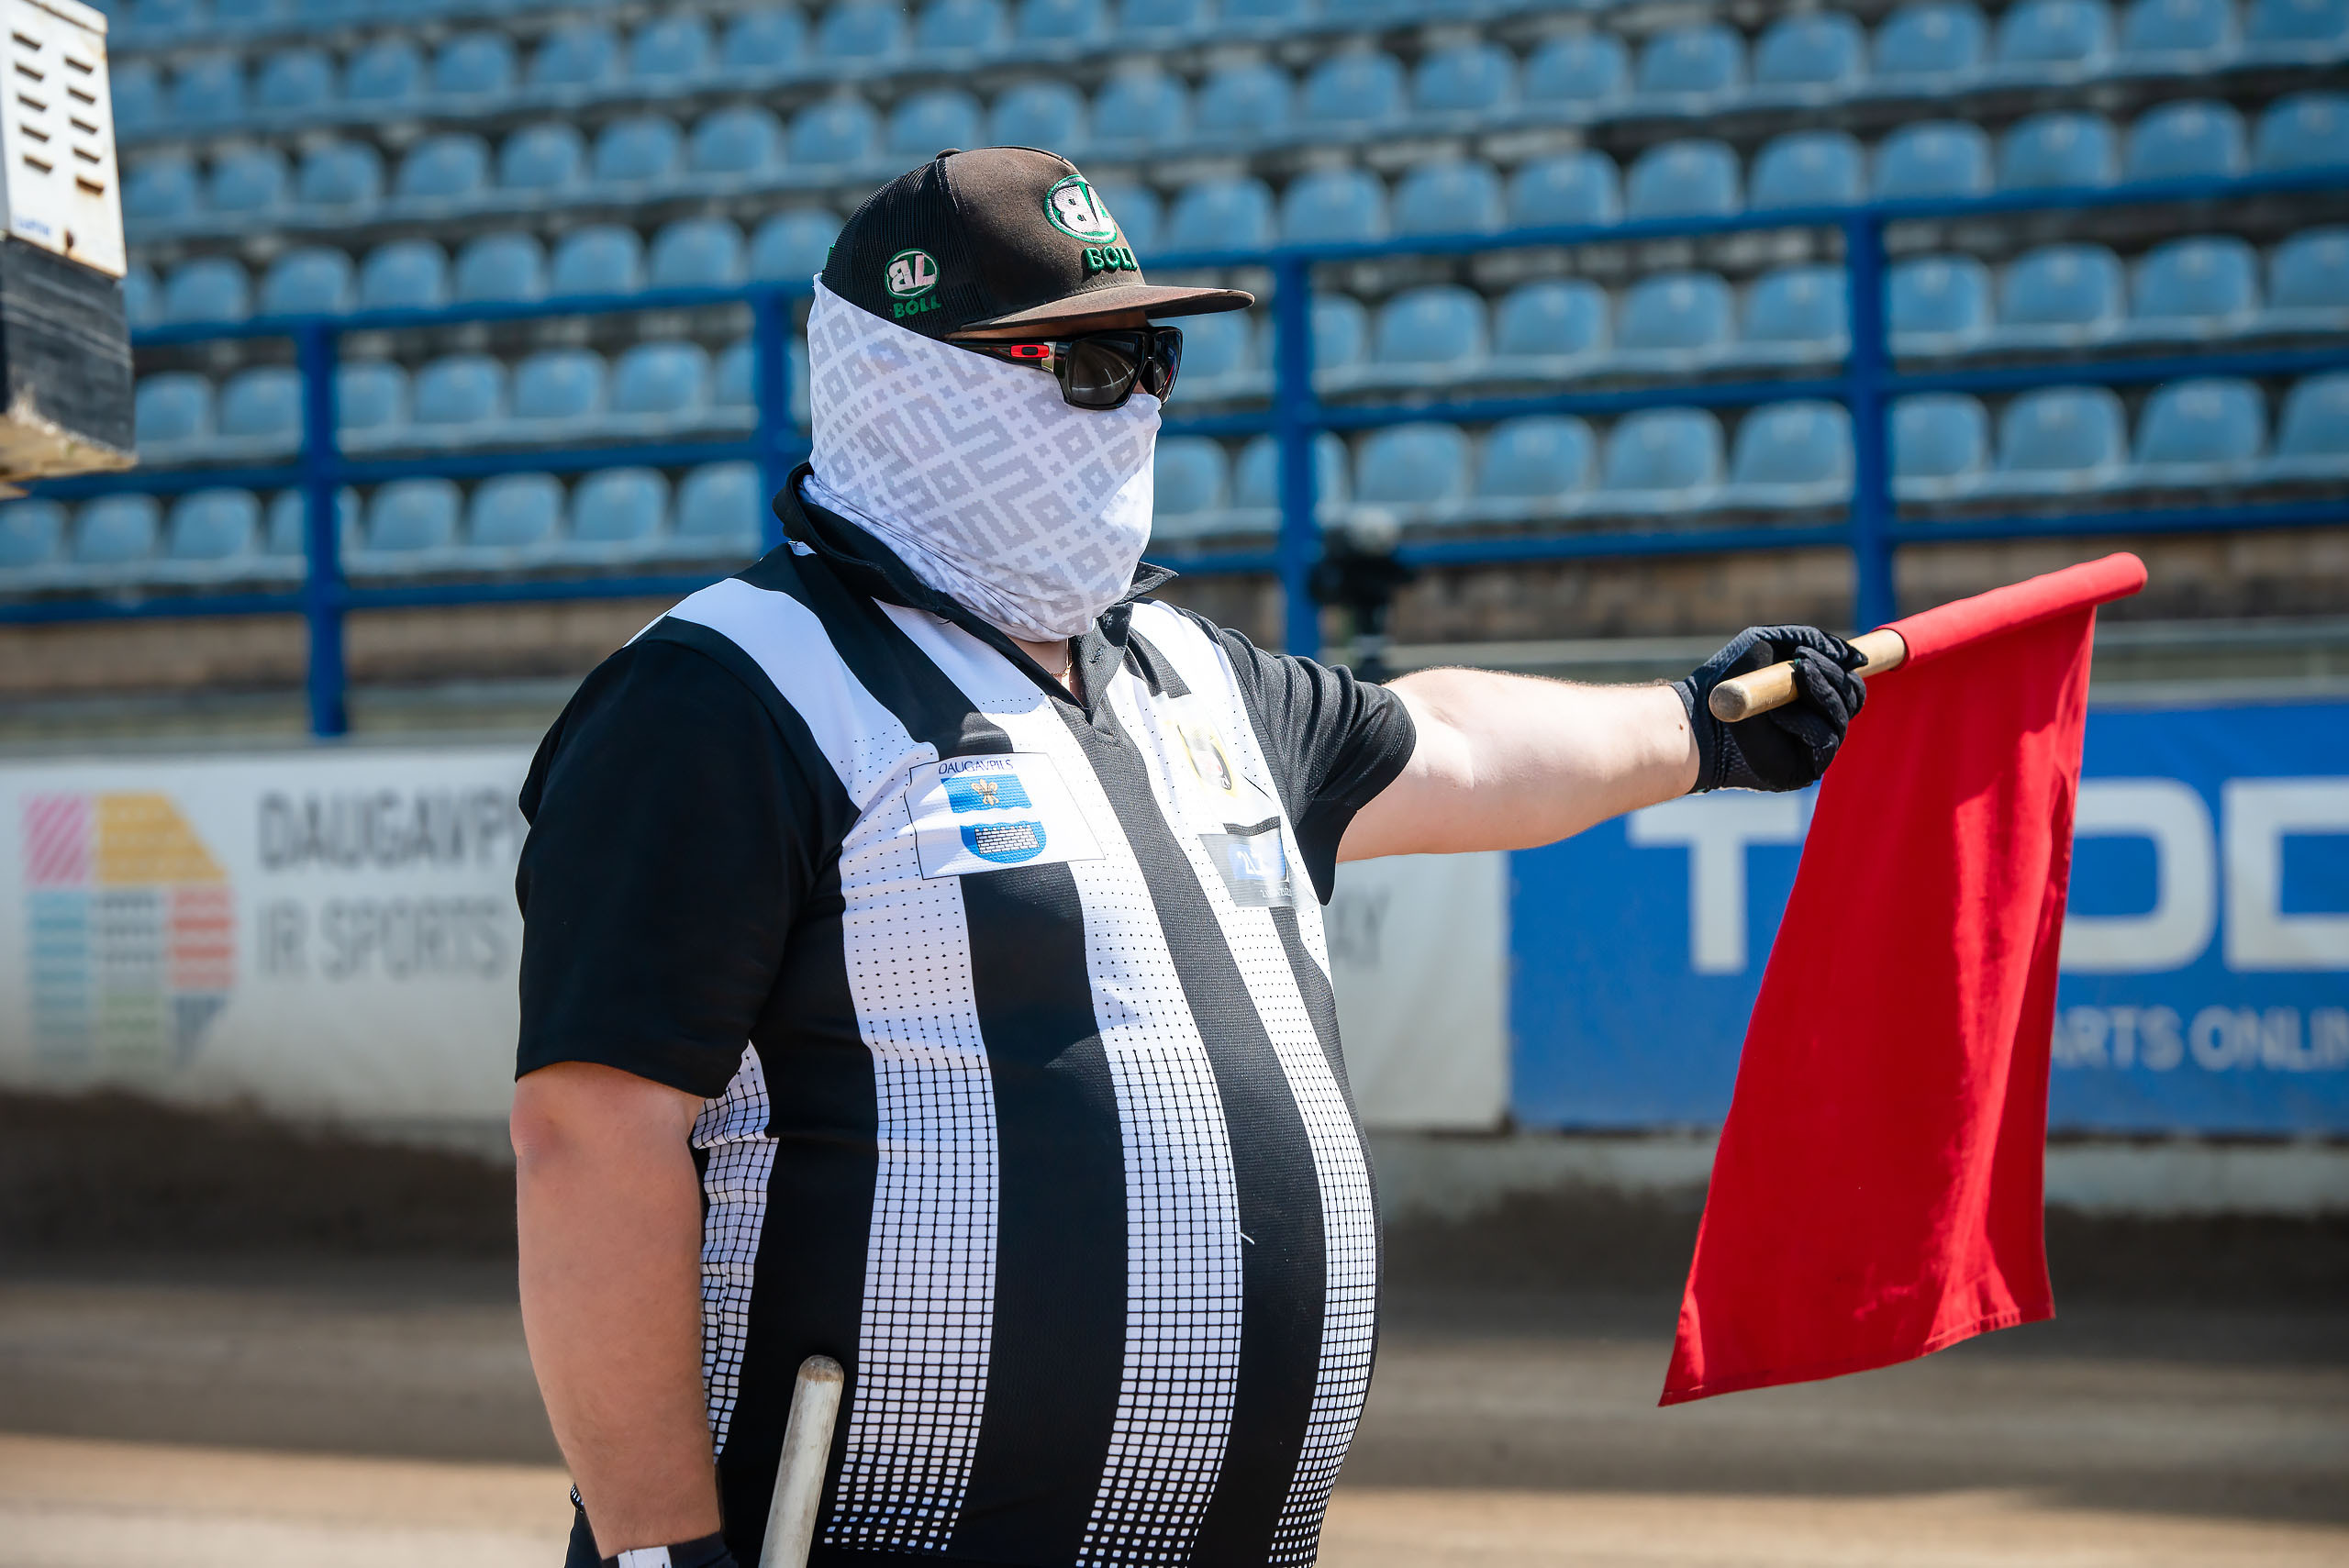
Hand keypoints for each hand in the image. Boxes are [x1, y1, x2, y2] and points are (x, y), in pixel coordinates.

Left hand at [1671, 625, 1867, 792]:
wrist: (1698, 717)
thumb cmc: (1727, 677)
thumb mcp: (1767, 643)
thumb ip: (1812, 639)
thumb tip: (1858, 657)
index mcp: (1812, 695)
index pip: (1848, 683)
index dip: (1839, 667)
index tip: (1809, 654)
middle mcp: (1818, 720)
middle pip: (1853, 698)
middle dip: (1831, 677)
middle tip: (1801, 664)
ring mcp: (1813, 747)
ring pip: (1842, 718)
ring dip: (1817, 695)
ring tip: (1785, 686)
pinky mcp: (1805, 769)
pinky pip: (1824, 740)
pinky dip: (1804, 723)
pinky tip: (1778, 716)